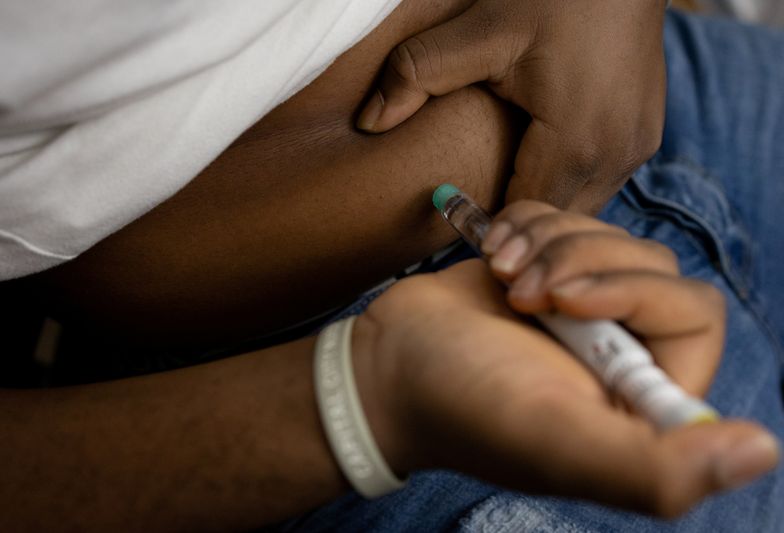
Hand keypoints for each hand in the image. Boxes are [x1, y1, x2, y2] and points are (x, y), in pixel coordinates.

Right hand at [351, 203, 778, 516]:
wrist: (384, 368)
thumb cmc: (461, 406)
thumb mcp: (555, 441)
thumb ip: (655, 469)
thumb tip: (761, 451)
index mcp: (640, 396)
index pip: (693, 315)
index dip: (636, 292)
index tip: (563, 303)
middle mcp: (620, 350)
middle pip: (650, 263)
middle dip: (580, 262)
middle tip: (522, 292)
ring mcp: (579, 306)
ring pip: (605, 234)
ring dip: (548, 242)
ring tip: (501, 276)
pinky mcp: (542, 268)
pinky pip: (564, 215)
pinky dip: (526, 224)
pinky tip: (492, 256)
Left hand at [357, 0, 666, 212]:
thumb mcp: (480, 27)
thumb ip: (418, 74)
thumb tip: (368, 122)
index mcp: (577, 142)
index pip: (524, 219)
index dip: (488, 231)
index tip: (452, 219)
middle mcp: (616, 156)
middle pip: (553, 223)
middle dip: (513, 228)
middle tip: (470, 216)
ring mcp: (636, 148)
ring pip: (578, 208)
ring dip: (539, 208)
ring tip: (498, 192)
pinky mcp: (643, 135)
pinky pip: (597, 184)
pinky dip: (563, 186)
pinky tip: (531, 165)